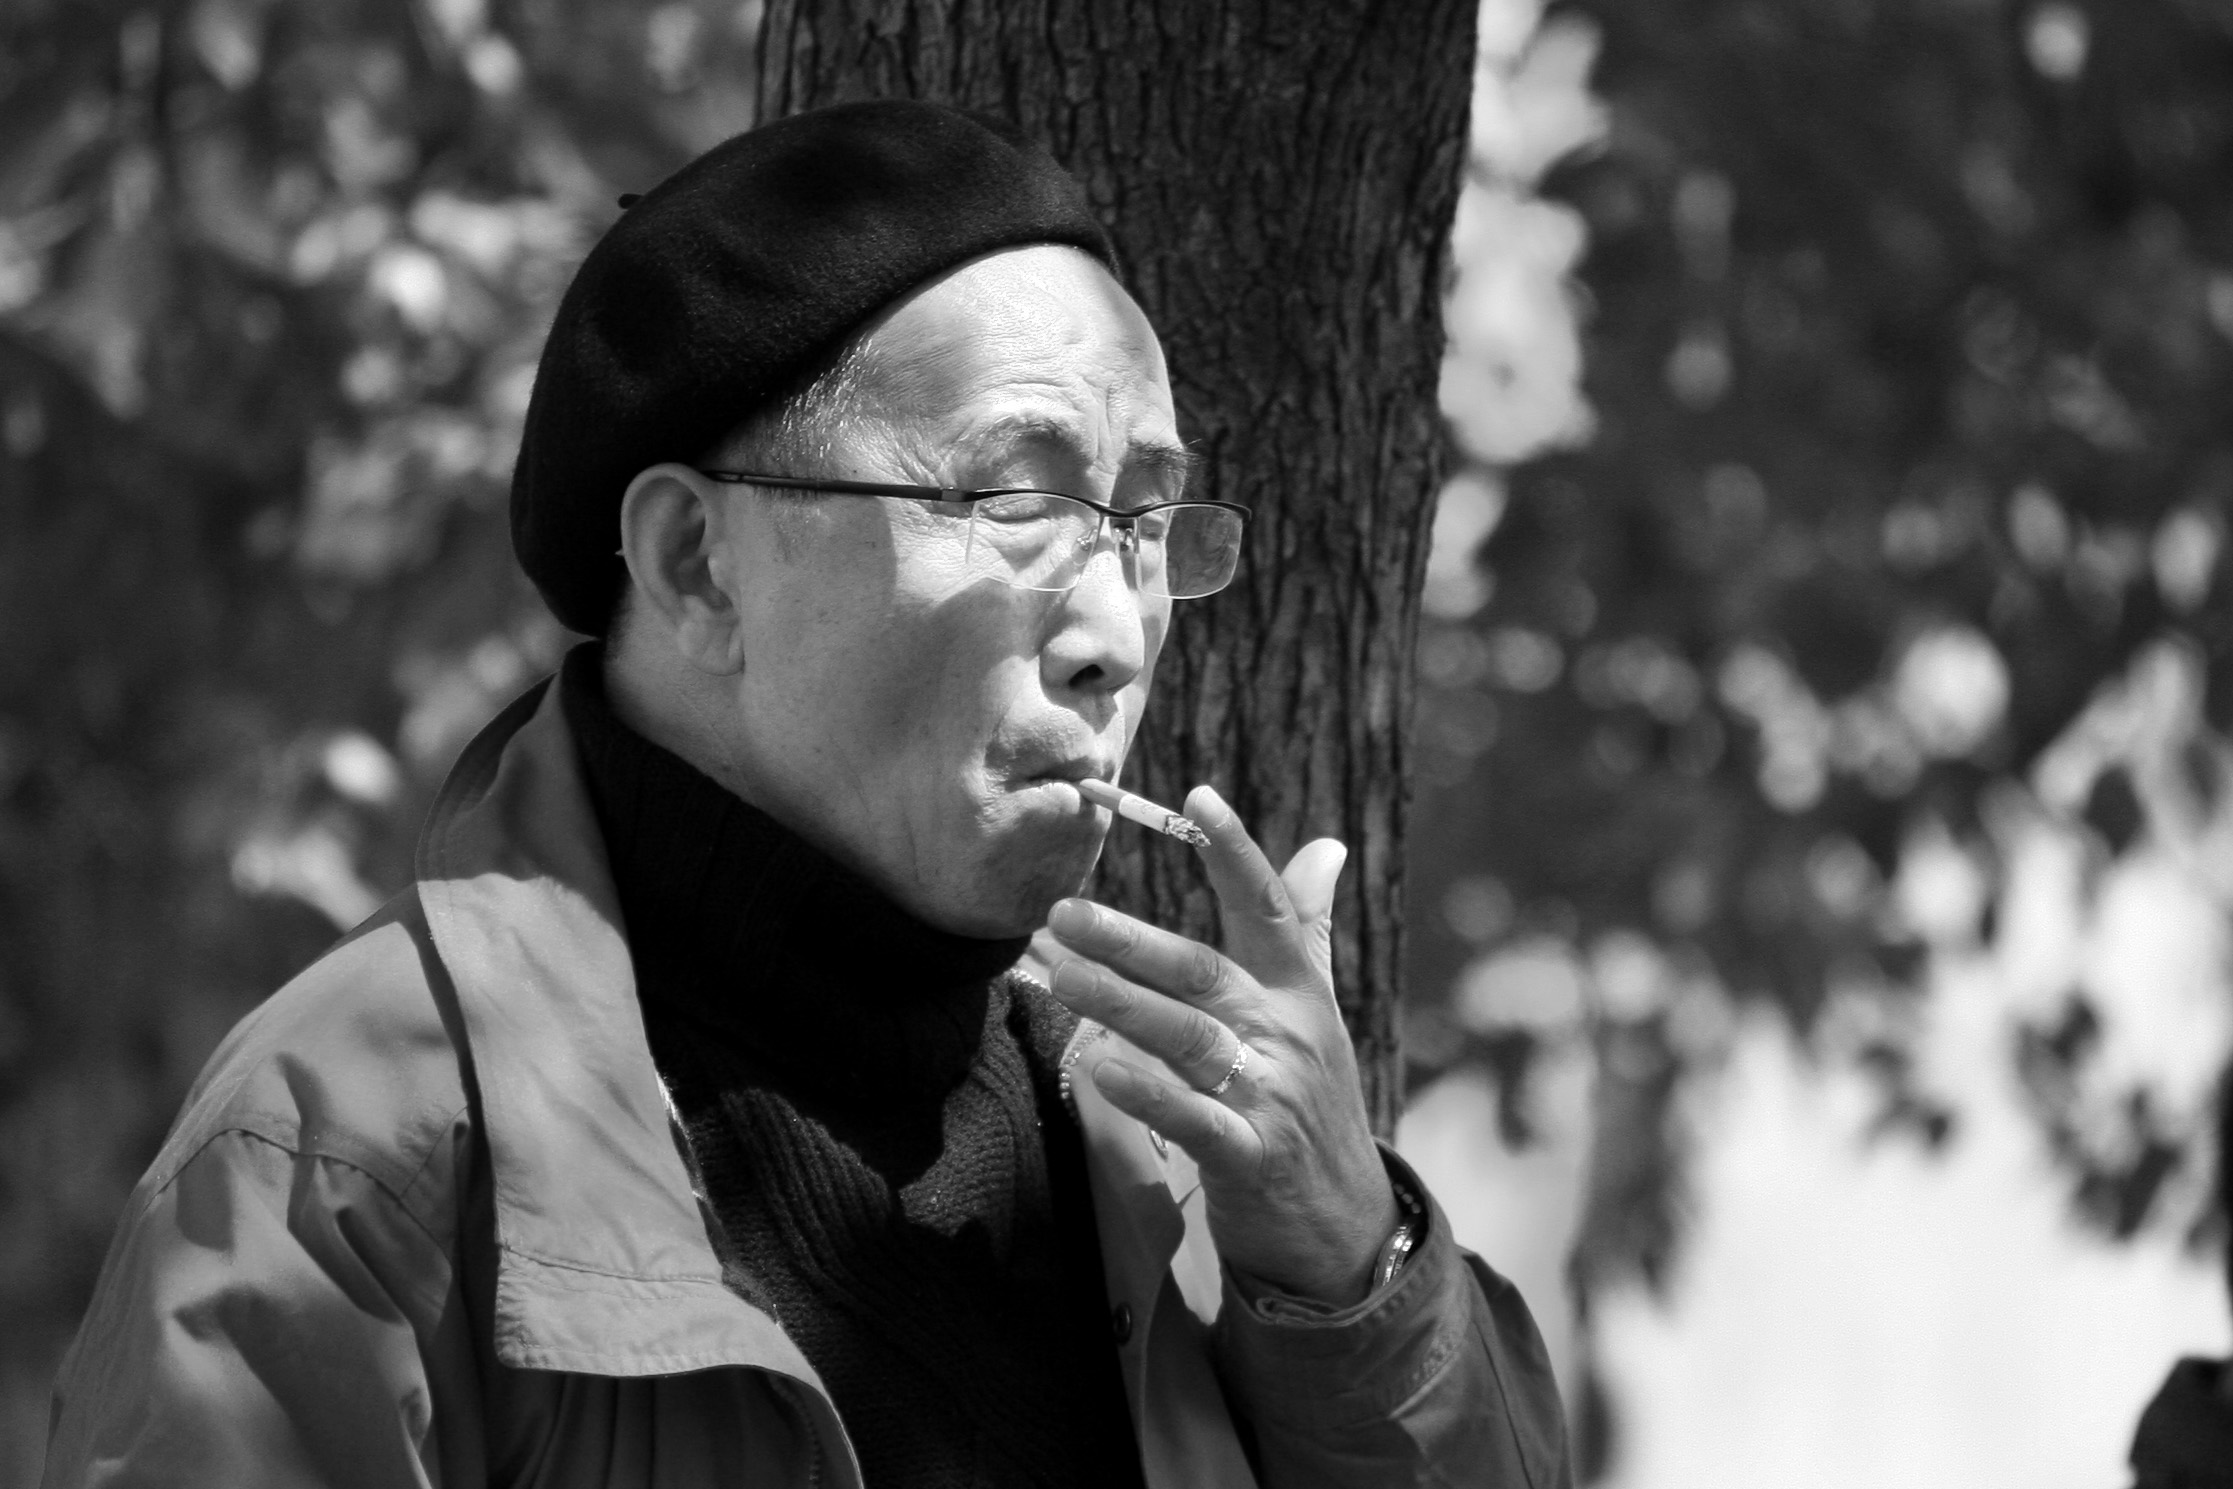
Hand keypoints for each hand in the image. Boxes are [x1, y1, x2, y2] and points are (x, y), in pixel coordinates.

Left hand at [1045, 785, 1399, 1305]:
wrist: (1345, 1225)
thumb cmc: (1312, 1103)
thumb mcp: (1318, 1014)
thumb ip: (1309, 930)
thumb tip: (1325, 845)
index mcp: (1300, 994)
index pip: (1270, 909)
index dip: (1236, 851)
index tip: (1198, 795)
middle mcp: (1288, 1035)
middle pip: (1204, 972)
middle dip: (1131, 940)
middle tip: (1063, 913)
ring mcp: (1271, 1098)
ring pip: (1188, 1038)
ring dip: (1122, 1003)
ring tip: (1060, 973)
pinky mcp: (1251, 1158)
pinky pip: (1194, 1119)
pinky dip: (1148, 1093)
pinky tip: (1099, 1066)